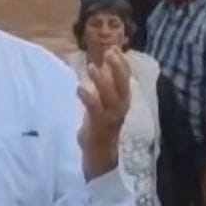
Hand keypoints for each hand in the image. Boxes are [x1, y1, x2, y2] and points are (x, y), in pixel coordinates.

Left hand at [77, 46, 130, 179]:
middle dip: (118, 68)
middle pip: (123, 86)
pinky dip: (88, 98)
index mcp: (122, 102)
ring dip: (102, 81)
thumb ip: (105, 85)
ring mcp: (111, 119)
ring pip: (111, 97)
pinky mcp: (99, 128)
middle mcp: (120, 109)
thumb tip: (105, 62)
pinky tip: (79, 88)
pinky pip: (95, 111)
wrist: (99, 158)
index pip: (125, 80)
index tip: (115, 47)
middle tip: (110, 52)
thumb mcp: (103, 104)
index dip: (122, 63)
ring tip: (92, 67)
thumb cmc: (99, 128)